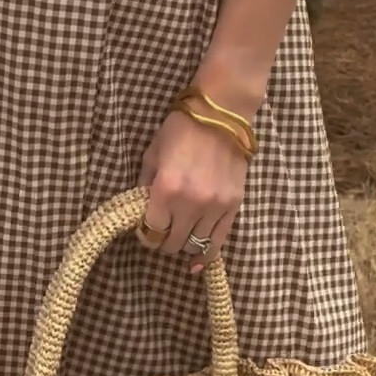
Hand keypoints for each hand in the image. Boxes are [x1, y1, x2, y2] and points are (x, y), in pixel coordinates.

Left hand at [136, 109, 248, 274]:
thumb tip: (141, 210)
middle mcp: (191, 204)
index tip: (145, 229)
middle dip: (163, 242)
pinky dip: (207, 254)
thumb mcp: (153, 154)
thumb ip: (145, 185)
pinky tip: (198, 262)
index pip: (152, 231)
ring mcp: (215, 207)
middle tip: (161, 232)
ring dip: (184, 245)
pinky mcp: (234, 206)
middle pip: (173, 243)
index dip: (146, 234)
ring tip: (180, 236)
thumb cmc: (181, 129)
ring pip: (196, 246)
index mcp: (166, 189)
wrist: (221, 113)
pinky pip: (219, 241)